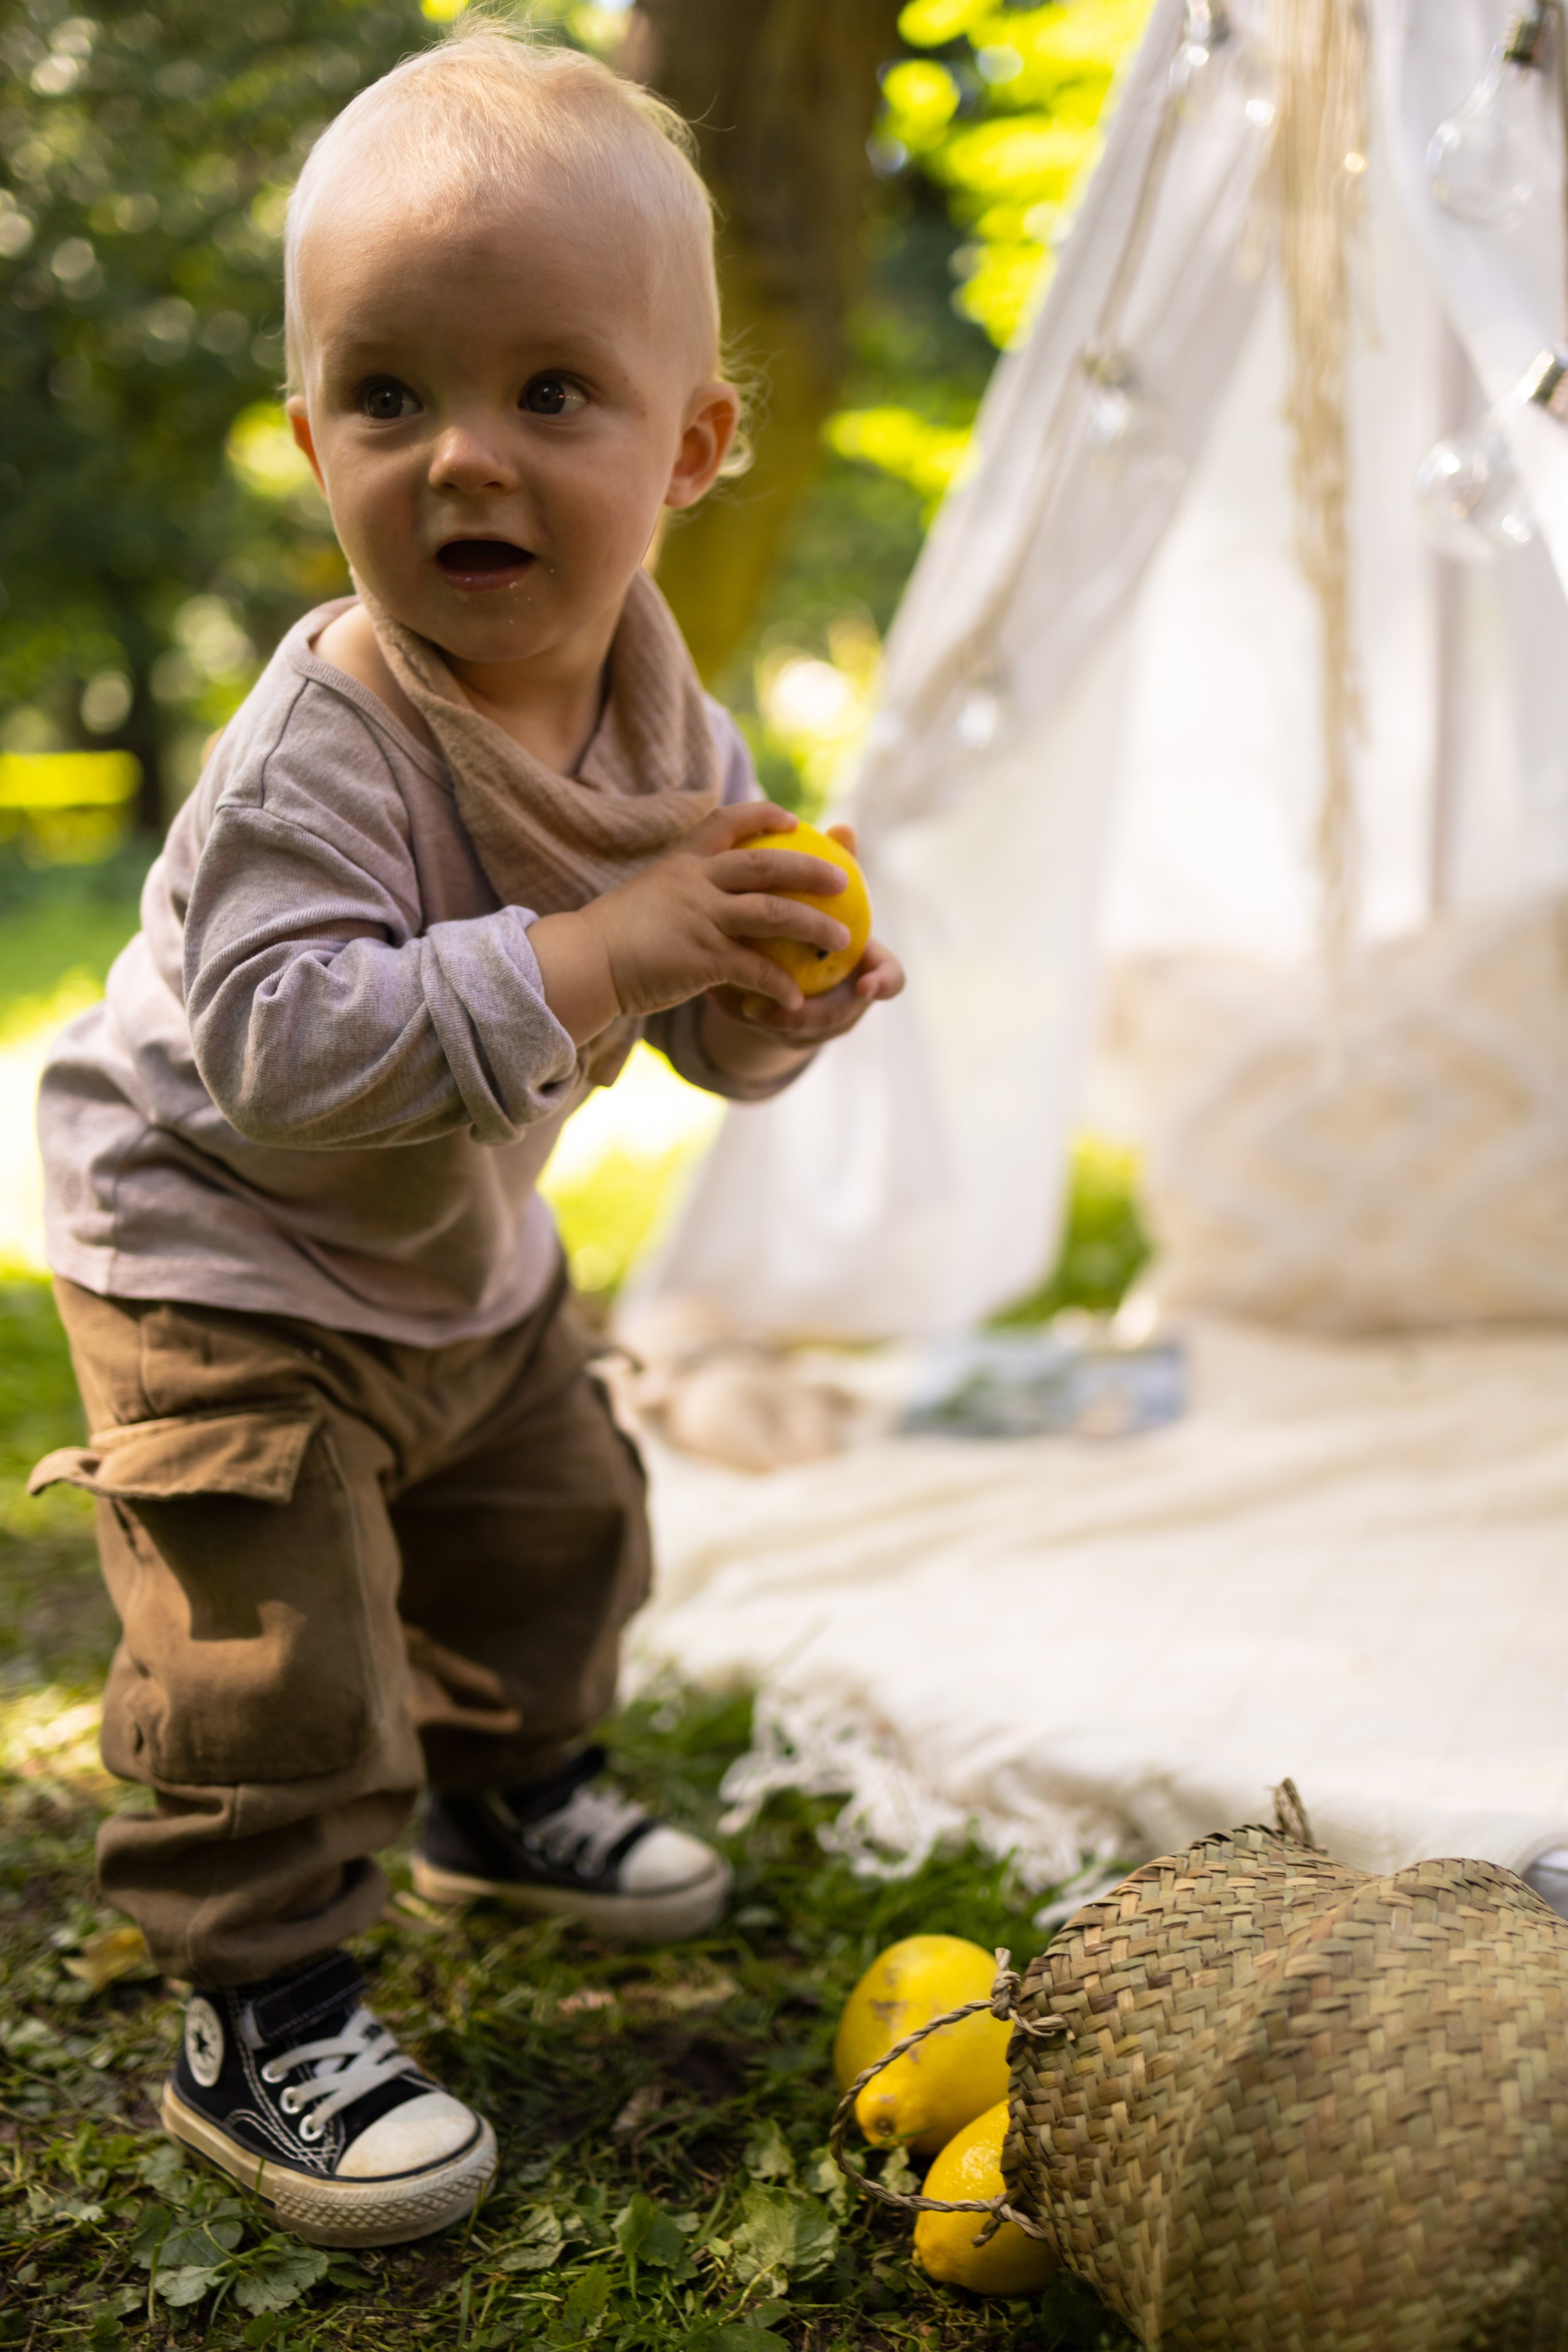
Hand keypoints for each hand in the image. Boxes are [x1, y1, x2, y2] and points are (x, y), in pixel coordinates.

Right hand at [527, 802, 858, 1044]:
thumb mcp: (647, 896)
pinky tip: (798, 999)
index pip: (727, 823)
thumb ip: (680, 890)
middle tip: (844, 877)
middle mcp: (696, 882)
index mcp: (682, 862)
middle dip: (811, 869)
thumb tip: (700, 894)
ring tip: (843, 941)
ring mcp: (701, 918)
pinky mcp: (703, 958)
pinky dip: (781, 985)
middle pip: (766, 864)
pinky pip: (756, 969)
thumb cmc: (613, 937)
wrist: (584, 963)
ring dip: (814, 927)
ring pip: (774, 913)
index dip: (763, 816)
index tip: (793, 818)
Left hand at [700, 823, 904, 1076]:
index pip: (890, 979)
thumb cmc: (808, 915)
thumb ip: (835, 865)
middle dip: (819, 1016)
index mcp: (865, 970)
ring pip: (803, 1033)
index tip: (866, 986)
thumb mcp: (820, 894)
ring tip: (751, 1005)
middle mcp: (845, 1004)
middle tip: (794, 1003)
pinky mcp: (782, 1035)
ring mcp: (815, 1025)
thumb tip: (842, 827)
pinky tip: (728, 1001)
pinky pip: (770, 1033)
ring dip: (779, 1020)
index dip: (884, 983)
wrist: (784, 960)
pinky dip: (753, 1015)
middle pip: (842, 1018)